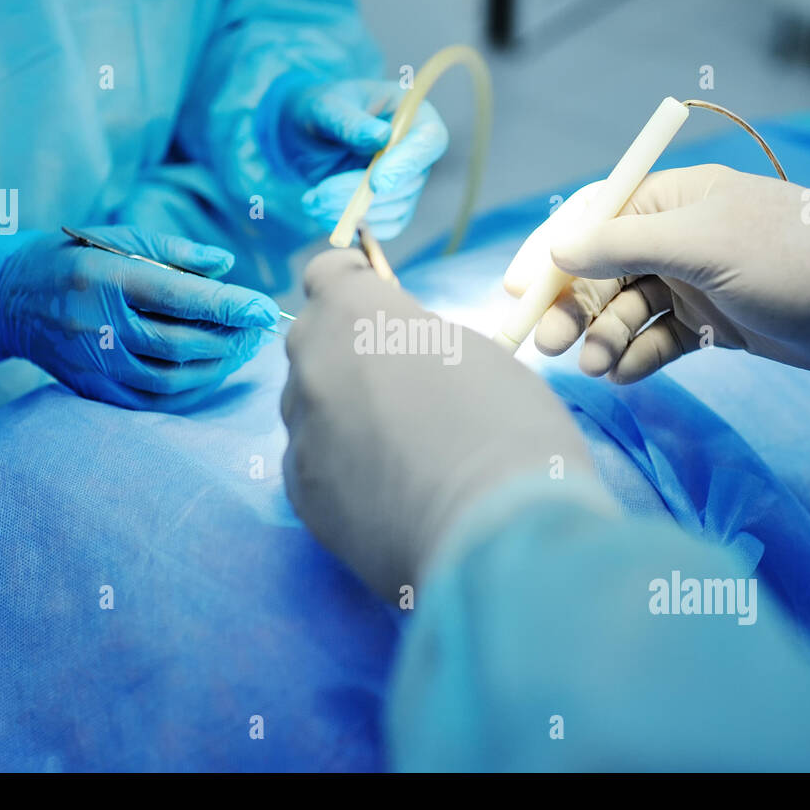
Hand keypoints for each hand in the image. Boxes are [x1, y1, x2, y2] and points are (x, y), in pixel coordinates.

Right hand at [0, 226, 278, 411]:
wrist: (6, 299)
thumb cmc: (71, 259)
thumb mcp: (117, 238)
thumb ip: (174, 251)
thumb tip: (225, 266)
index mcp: (106, 278)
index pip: (180, 297)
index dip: (228, 305)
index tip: (264, 308)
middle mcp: (98, 324)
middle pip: (180, 342)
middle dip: (229, 339)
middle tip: (257, 331)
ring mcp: (93, 362)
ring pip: (169, 377)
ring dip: (214, 368)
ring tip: (240, 351)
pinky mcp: (92, 387)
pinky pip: (150, 401)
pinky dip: (188, 392)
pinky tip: (209, 373)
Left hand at [279, 79, 447, 238]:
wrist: (306, 135)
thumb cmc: (320, 111)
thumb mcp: (326, 107)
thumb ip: (349, 121)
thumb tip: (380, 137)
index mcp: (412, 115)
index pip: (429, 141)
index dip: (406, 164)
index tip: (376, 183)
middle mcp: (416, 152)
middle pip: (408, 184)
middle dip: (363, 196)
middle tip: (319, 195)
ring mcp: (407, 183)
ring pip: (394, 210)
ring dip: (351, 214)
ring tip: (312, 201)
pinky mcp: (392, 208)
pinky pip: (383, 227)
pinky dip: (352, 226)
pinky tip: (322, 211)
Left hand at [282, 250, 594, 598]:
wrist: (495, 536)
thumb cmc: (509, 432)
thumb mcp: (479, 355)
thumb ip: (422, 341)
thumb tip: (402, 355)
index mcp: (358, 315)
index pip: (328, 273)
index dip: (354, 283)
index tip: (376, 297)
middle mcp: (314, 366)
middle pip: (313, 340)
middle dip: (347, 349)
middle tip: (399, 381)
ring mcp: (301, 433)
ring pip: (308, 405)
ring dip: (339, 410)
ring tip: (396, 445)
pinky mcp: (301, 495)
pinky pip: (310, 461)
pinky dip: (338, 465)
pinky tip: (384, 488)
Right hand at [503, 164, 809, 382]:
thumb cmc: (794, 258)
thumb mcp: (704, 243)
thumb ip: (624, 245)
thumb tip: (557, 248)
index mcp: (673, 200)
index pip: (592, 221)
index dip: (551, 257)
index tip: (515, 293)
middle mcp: (678, 239)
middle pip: (601, 273)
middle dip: (572, 308)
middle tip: (548, 346)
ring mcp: (695, 285)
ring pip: (626, 313)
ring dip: (605, 339)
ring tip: (597, 367)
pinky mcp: (714, 328)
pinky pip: (658, 342)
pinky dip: (638, 359)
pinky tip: (625, 376)